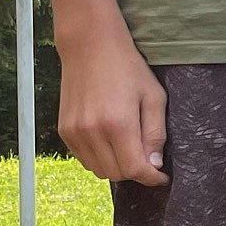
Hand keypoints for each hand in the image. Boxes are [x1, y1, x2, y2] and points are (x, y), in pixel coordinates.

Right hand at [55, 27, 167, 185]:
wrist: (90, 47)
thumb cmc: (128, 69)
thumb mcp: (154, 97)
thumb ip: (155, 134)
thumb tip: (154, 165)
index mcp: (118, 124)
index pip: (135, 169)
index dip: (152, 178)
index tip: (162, 177)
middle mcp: (92, 132)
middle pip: (117, 174)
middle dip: (136, 172)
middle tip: (148, 158)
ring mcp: (74, 133)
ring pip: (99, 170)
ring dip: (117, 167)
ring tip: (130, 148)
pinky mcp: (64, 130)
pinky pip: (84, 159)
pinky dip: (100, 159)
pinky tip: (111, 142)